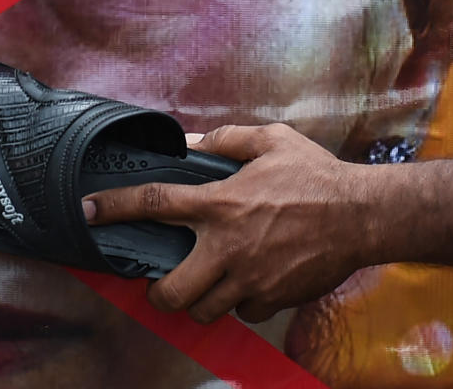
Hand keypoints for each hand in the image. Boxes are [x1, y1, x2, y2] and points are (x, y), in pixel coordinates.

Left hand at [82, 124, 383, 323]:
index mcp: (220, 203)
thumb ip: (224, 140)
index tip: (87, 211)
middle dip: (156, 294)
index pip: (153, 202)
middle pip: (171, 292)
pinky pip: (244, 312)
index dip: (113, 207)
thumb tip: (188, 142)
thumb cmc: (316, 176)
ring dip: (197, 301)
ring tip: (202, 285)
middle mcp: (229, 247)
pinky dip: (240, 303)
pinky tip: (246, 284)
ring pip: (205, 311)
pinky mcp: (274, 299)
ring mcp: (251, 278)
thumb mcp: (270, 140)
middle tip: (158, 282)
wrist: (366, 215)